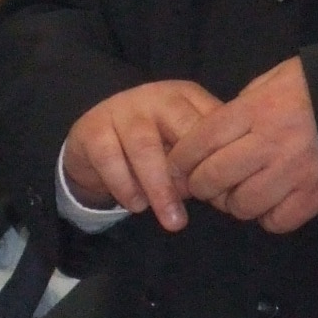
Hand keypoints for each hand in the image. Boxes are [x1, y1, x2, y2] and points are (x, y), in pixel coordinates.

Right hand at [61, 80, 220, 229]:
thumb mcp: (182, 144)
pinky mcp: (92, 130)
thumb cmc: (152, 144)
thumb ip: (204, 160)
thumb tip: (225, 194)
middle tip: (202, 203)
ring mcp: (121, 110)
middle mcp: (155, 96)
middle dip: (192, 172)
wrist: (93, 141)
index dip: (220, 158)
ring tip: (173, 221)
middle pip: (182, 130)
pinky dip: (126, 187)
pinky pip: (110, 159)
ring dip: (161, 187)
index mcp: (186, 96)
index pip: (212, 122)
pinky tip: (138, 206)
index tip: (224, 191)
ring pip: (145, 147)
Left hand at [167, 56, 317, 233]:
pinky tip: (271, 203)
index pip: (201, 140)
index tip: (178, 164)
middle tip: (206, 182)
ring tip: (240, 192)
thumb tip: (217, 128)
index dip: (181, 158)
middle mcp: (271, 143)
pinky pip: (276, 221)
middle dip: (201, 185)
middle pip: (213, 178)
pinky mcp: (315, 196)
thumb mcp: (277, 77)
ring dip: (234, 203)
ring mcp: (294, 173)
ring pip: (241, 205)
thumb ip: (245, 102)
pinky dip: (268, 217)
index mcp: (258, 110)